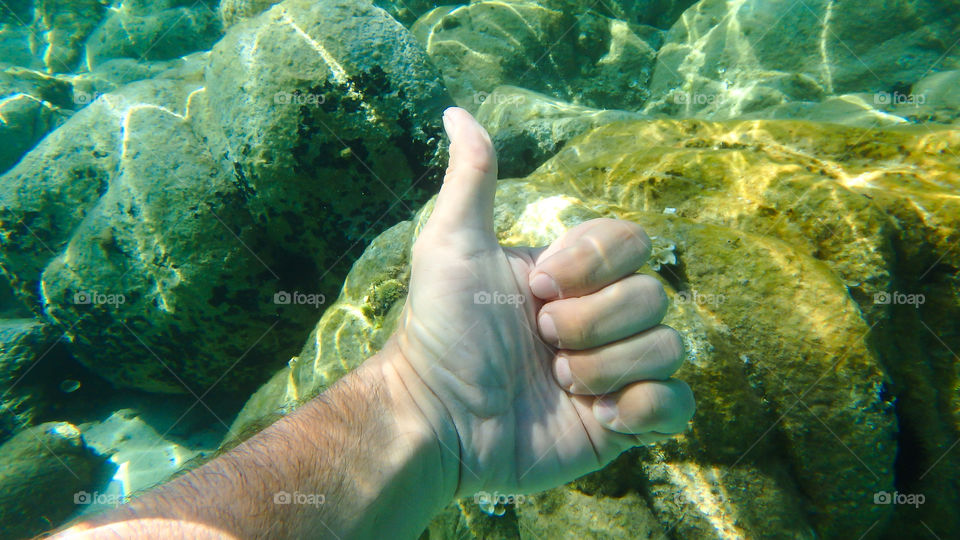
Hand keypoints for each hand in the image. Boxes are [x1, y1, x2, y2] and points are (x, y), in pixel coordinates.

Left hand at [389, 107, 694, 496]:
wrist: (439, 421)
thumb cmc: (441, 331)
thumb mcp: (450, 244)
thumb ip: (472, 177)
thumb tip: (456, 111)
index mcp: (573, 275)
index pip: (633, 242)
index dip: (596, 263)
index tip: (537, 287)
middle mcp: (600, 317)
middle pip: (653, 296)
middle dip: (592, 321)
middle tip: (540, 341)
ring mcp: (616, 370)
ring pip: (669, 348)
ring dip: (608, 366)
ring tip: (559, 383)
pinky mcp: (624, 422)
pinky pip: (678, 404)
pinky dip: (645, 408)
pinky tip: (599, 417)